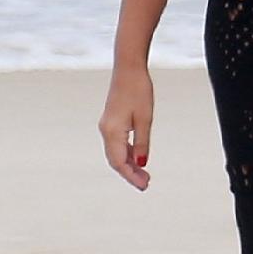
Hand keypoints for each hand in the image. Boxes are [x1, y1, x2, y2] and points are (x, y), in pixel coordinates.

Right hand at [98, 67, 153, 190]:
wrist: (128, 68)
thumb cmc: (139, 90)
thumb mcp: (145, 119)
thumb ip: (142, 143)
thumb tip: (142, 163)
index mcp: (113, 131)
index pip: (120, 162)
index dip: (132, 176)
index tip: (145, 185)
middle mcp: (106, 130)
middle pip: (115, 160)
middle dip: (130, 174)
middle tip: (146, 184)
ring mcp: (106, 126)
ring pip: (115, 153)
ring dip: (128, 165)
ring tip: (144, 174)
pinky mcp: (110, 121)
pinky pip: (116, 144)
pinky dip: (126, 154)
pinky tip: (137, 158)